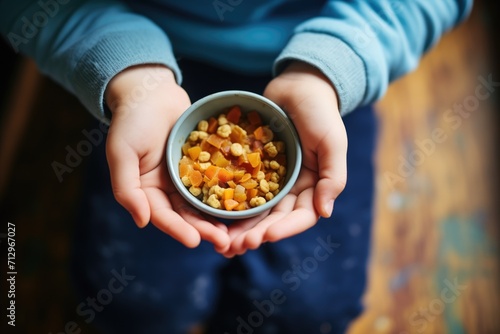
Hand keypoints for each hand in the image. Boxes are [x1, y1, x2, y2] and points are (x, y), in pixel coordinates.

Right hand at [105, 65, 229, 250]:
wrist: (152, 92)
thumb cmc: (132, 119)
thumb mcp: (121, 152)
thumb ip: (127, 187)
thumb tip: (142, 221)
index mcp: (147, 190)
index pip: (162, 216)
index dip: (177, 229)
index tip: (194, 242)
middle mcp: (168, 188)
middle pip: (187, 215)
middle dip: (204, 230)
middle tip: (225, 243)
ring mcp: (187, 177)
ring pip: (205, 203)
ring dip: (219, 219)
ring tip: (237, 233)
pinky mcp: (204, 164)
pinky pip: (217, 180)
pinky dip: (229, 193)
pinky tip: (246, 203)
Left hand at [222, 62, 347, 256]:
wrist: (298, 86)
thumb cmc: (320, 112)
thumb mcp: (333, 142)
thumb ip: (333, 176)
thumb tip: (325, 213)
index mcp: (313, 185)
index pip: (301, 216)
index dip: (284, 229)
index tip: (265, 237)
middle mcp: (291, 187)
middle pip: (274, 218)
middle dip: (256, 234)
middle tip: (235, 247)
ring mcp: (271, 178)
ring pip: (255, 209)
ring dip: (240, 227)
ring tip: (221, 241)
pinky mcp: (252, 166)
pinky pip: (239, 186)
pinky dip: (228, 202)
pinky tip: (212, 213)